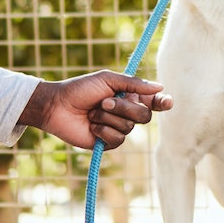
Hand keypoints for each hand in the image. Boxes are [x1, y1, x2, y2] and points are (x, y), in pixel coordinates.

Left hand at [18, 72, 172, 149]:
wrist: (57, 106)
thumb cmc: (80, 89)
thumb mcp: (107, 79)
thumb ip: (133, 83)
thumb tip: (160, 87)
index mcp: (128, 96)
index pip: (153, 102)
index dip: (162, 103)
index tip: (166, 102)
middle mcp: (126, 113)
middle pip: (144, 116)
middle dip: (125, 108)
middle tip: (104, 101)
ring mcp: (117, 128)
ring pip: (129, 128)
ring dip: (108, 117)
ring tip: (92, 112)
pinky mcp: (107, 143)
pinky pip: (117, 139)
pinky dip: (103, 130)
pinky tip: (91, 126)